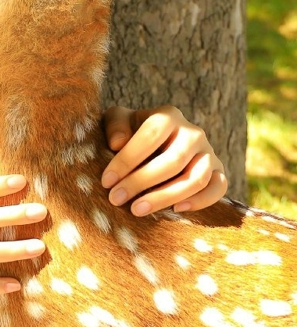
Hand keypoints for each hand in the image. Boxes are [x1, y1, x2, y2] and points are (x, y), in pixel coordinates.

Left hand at [100, 104, 227, 215]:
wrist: (155, 146)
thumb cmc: (131, 134)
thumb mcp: (118, 123)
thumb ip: (115, 126)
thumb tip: (118, 143)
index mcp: (168, 116)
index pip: (150, 135)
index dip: (127, 159)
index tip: (107, 181)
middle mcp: (192, 133)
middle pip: (173, 161)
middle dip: (141, 182)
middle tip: (116, 199)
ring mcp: (208, 153)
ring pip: (196, 178)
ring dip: (166, 197)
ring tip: (137, 210)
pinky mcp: (218, 172)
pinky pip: (219, 188)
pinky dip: (201, 201)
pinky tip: (175, 210)